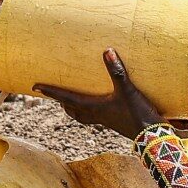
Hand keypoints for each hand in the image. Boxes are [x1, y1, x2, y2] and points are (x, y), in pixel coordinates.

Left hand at [37, 49, 166, 138]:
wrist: (153, 136)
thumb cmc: (137, 114)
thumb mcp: (127, 90)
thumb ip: (117, 71)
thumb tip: (107, 51)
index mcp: (93, 108)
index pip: (67, 98)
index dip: (51, 91)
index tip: (35, 86)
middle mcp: (96, 115)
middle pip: (71, 110)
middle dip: (61, 101)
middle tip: (51, 93)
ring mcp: (106, 120)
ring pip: (82, 115)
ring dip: (73, 108)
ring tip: (70, 100)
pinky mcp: (116, 121)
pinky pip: (96, 115)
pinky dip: (91, 110)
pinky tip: (100, 104)